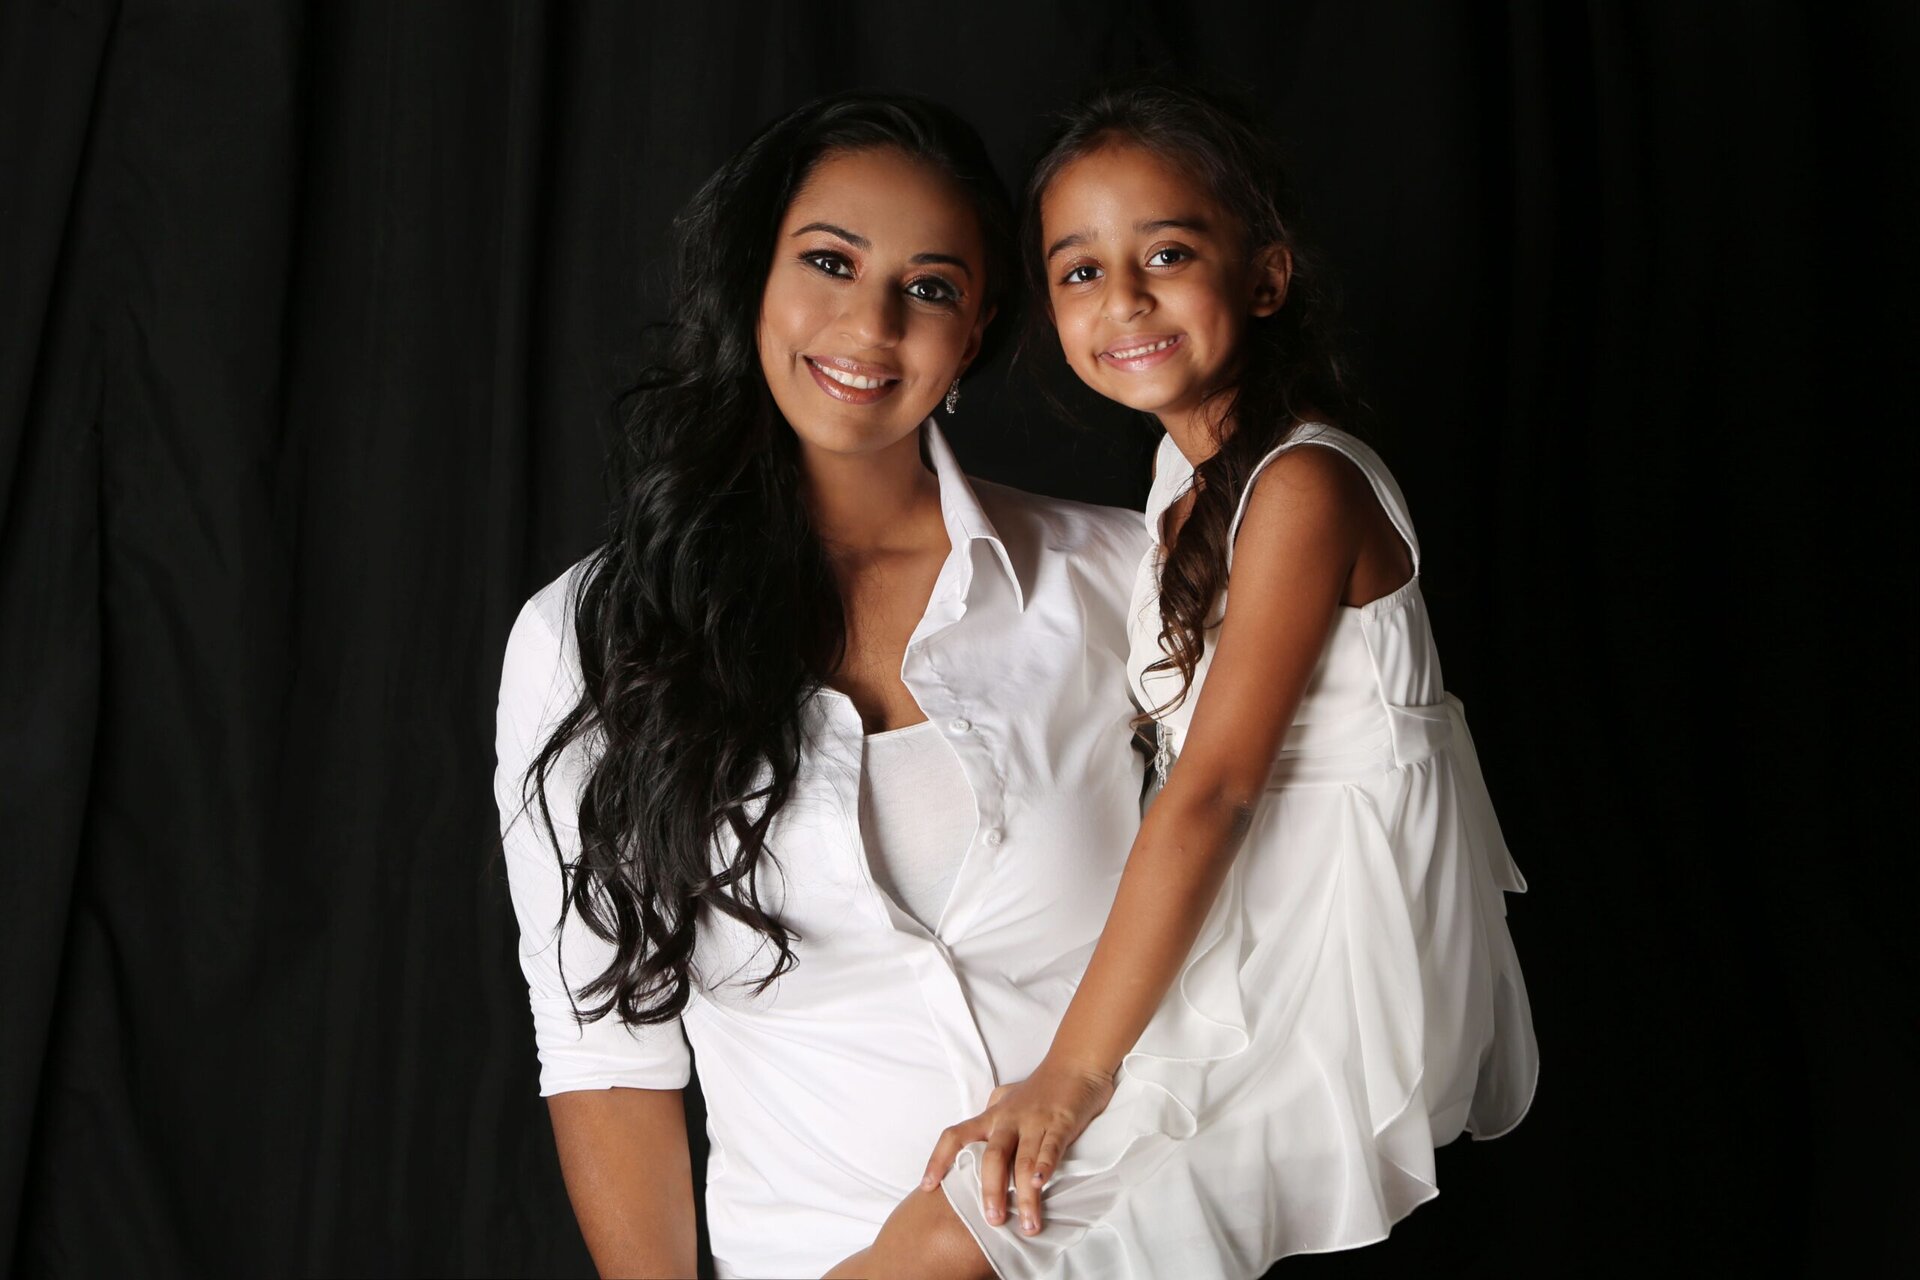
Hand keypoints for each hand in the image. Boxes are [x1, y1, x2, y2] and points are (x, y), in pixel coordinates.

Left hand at [919, 1058, 1115, 1235]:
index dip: (939, 1160)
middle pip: (992, 1157)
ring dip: (1024, 1195)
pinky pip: (1050, 1148)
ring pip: (1023, 1161)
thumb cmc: (1040, 1087)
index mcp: (991, 1116)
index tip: (927, 1186)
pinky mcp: (1060, 1123)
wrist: (1075, 1064)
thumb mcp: (1006, 1100)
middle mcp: (1008, 1120)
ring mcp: (1034, 1122)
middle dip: (990, 1191)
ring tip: (1028, 1225)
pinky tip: (1040, 1185)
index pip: (956, 1135)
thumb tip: (974, 1141)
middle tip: (993, 1221)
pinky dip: (1045, 1167)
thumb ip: (990, 1120)